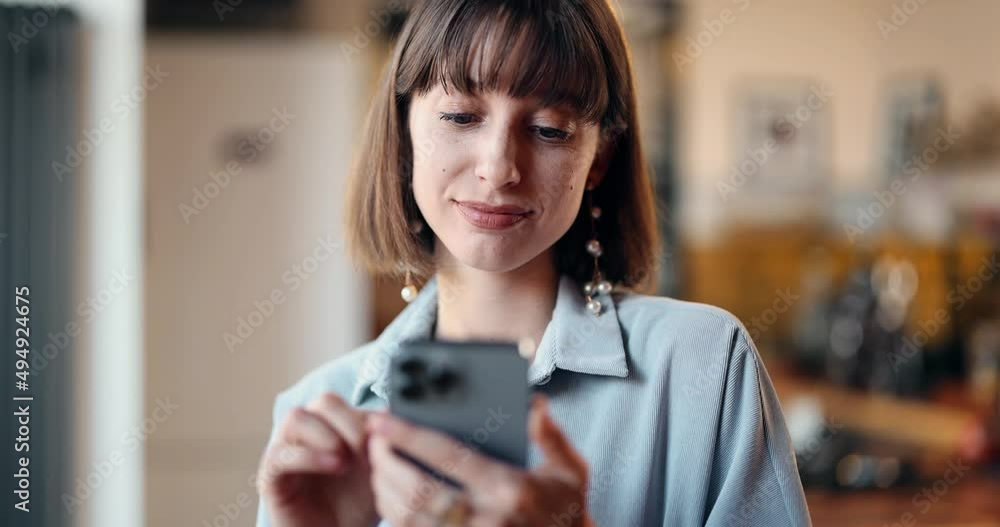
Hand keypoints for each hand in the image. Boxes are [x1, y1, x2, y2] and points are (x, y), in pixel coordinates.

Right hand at [258, 392, 376, 526]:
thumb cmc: (356, 505)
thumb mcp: (378, 471)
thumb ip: (382, 442)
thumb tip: (391, 413)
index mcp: (331, 426)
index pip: (345, 401)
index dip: (364, 417)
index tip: (382, 442)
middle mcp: (307, 433)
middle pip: (323, 402)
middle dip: (350, 423)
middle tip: (365, 450)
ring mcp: (286, 451)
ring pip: (295, 418)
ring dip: (326, 435)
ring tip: (346, 462)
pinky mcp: (270, 477)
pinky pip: (279, 454)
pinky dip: (308, 457)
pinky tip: (334, 466)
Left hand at [367, 395, 594, 526]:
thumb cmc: (567, 510)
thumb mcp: (570, 470)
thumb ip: (550, 435)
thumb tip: (533, 404)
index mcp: (509, 488)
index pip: (447, 456)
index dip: (408, 436)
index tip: (381, 420)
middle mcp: (487, 518)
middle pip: (418, 489)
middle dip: (386, 463)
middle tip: (373, 442)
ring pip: (409, 518)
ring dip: (385, 491)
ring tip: (378, 466)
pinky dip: (395, 518)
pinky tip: (390, 498)